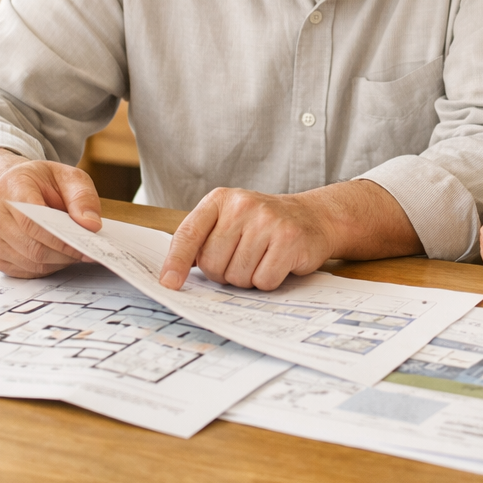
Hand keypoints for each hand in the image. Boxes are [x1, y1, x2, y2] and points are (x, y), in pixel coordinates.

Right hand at [0, 150, 101, 278]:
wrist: (14, 187)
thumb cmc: (43, 182)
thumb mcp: (68, 177)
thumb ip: (82, 197)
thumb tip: (91, 226)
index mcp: (11, 187)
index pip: (33, 222)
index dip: (61, 239)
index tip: (86, 245)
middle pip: (32, 247)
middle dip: (64, 254)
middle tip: (88, 252)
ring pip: (30, 262)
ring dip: (58, 262)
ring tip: (76, 252)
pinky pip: (24, 271)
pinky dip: (46, 268)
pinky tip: (58, 256)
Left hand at [159, 187, 336, 290]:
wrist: (313, 217)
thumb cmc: (264, 225)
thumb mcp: (230, 220)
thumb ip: (203, 240)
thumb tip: (172, 273)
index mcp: (220, 199)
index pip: (189, 234)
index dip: (176, 262)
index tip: (168, 283)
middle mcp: (242, 205)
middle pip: (212, 263)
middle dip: (224, 273)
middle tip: (242, 259)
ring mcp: (267, 221)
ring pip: (237, 276)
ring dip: (247, 278)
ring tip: (262, 259)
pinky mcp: (289, 240)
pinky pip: (263, 281)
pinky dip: (268, 281)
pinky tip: (277, 263)